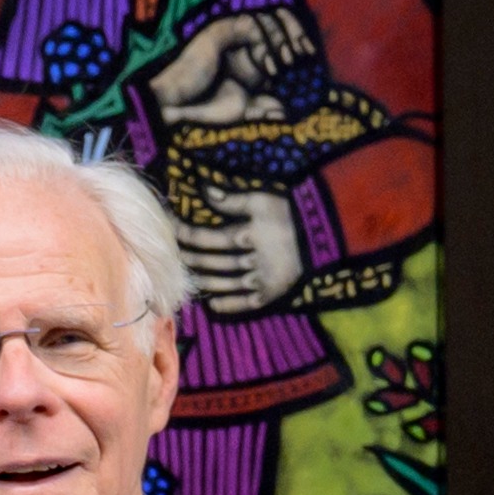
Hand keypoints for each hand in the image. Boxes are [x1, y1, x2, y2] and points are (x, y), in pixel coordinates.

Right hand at [143, 5, 310, 126]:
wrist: (179, 107)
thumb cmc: (206, 108)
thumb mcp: (244, 108)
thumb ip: (265, 105)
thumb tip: (288, 110)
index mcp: (249, 49)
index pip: (280, 28)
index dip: (297, 37)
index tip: (309, 56)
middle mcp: (241, 36)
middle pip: (278, 14)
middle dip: (296, 33)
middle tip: (303, 55)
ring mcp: (230, 31)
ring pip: (267, 17)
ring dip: (282, 39)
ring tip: (286, 63)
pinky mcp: (220, 31)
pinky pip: (251, 25)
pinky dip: (265, 44)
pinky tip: (269, 67)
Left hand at [176, 187, 307, 316]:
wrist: (323, 234)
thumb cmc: (289, 212)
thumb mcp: (262, 199)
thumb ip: (231, 198)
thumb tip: (202, 189)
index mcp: (247, 235)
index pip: (206, 237)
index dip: (184, 234)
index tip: (170, 228)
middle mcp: (252, 260)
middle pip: (211, 263)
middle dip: (189, 258)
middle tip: (172, 254)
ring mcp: (261, 280)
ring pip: (224, 283)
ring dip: (203, 281)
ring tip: (186, 276)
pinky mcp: (271, 294)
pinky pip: (245, 303)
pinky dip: (227, 305)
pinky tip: (211, 303)